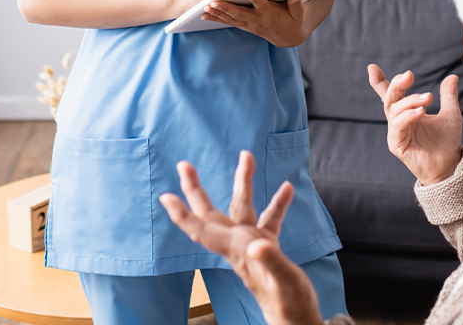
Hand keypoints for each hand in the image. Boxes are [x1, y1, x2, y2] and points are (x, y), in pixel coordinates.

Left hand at [160, 152, 324, 324]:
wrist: (296, 320)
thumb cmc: (287, 305)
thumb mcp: (282, 282)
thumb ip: (271, 261)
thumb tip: (259, 243)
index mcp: (236, 251)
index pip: (202, 230)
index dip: (183, 215)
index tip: (166, 197)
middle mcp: (238, 244)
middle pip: (210, 213)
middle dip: (196, 189)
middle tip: (183, 165)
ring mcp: (252, 244)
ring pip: (242, 206)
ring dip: (243, 181)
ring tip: (246, 155)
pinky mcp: (268, 247)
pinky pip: (270, 218)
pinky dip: (277, 203)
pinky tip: (287, 188)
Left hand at [201, 0, 307, 47]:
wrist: (287, 36)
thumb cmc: (292, 20)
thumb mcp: (298, 13)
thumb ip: (296, 4)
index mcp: (272, 14)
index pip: (264, 6)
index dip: (257, 0)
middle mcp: (258, 20)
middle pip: (241, 14)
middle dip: (227, 8)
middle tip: (215, 2)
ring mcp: (250, 24)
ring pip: (232, 19)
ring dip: (218, 14)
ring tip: (206, 8)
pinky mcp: (244, 25)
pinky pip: (229, 22)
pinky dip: (217, 18)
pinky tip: (205, 14)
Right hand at [368, 65, 462, 185]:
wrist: (450, 165)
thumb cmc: (447, 142)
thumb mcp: (451, 115)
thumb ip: (448, 96)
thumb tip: (452, 76)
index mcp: (406, 112)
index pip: (391, 94)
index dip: (379, 82)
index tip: (372, 67)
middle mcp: (398, 120)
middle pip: (390, 98)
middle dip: (397, 84)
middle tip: (410, 74)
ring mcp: (395, 132)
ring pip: (394, 110)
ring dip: (410, 100)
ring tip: (428, 97)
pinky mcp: (396, 144)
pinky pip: (398, 125)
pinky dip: (408, 116)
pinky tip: (421, 112)